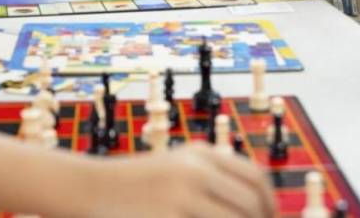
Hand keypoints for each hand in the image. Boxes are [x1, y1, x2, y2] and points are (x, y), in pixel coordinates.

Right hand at [88, 142, 276, 217]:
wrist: (90, 188)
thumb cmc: (136, 183)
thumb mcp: (177, 164)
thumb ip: (213, 175)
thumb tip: (256, 204)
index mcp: (202, 153)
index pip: (256, 179)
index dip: (270, 204)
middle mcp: (196, 171)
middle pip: (250, 207)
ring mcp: (182, 197)